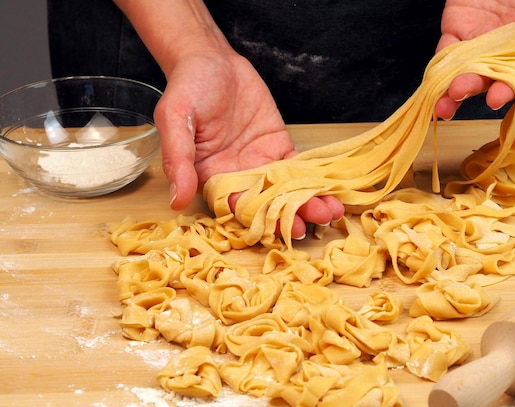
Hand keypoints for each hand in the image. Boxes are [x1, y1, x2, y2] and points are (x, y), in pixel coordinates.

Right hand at [156, 51, 343, 238]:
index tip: (279, 230)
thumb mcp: (175, 119)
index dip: (258, 220)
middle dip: (290, 215)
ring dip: (307, 201)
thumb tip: (176, 199)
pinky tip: (331, 189)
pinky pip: (297, 168)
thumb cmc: (187, 87)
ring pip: (285, 189)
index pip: (235, 207)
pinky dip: (313, 179)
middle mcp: (236, 175)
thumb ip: (177, 158)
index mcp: (210, 176)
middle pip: (266, 203)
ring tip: (330, 211)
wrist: (211, 60)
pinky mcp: (277, 148)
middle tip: (313, 223)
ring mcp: (259, 162)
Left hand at [434, 0, 514, 118]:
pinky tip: (432, 82)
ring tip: (442, 104)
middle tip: (459, 93)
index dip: (511, 89)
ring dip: (451, 90)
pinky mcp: (457, 30)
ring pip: (463, 71)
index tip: (496, 98)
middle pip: (489, 78)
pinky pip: (445, 51)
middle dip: (474, 87)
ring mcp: (479, 44)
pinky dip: (438, 66)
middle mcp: (505, 52)